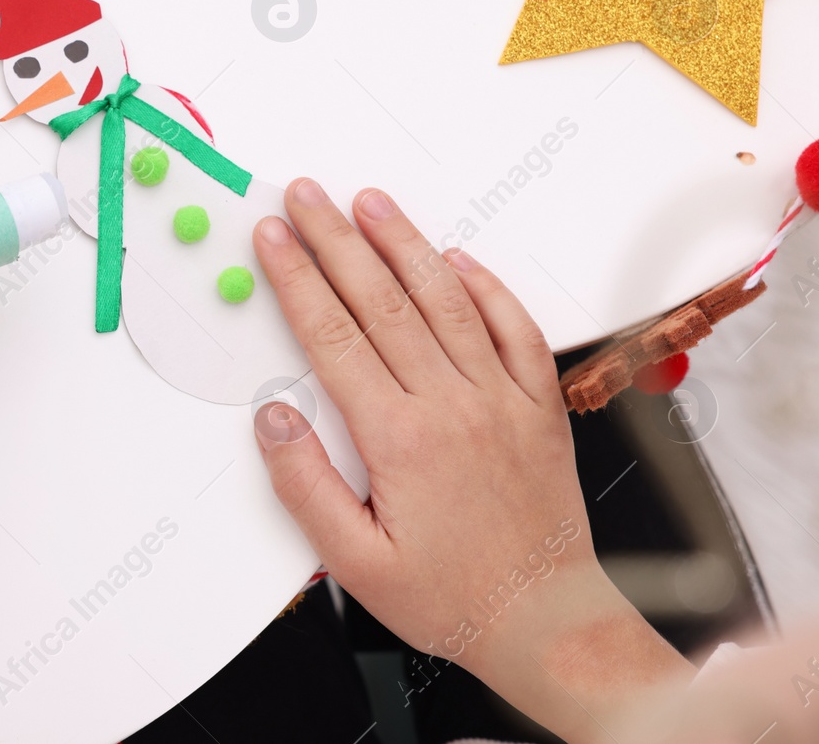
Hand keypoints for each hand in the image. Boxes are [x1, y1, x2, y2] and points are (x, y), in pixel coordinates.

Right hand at [251, 180, 691, 743]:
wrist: (546, 623)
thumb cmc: (450, 597)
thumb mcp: (354, 561)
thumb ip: (305, 485)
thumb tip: (272, 417)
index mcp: (399, 439)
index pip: (334, 336)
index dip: (298, 279)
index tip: (274, 238)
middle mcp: (451, 405)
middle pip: (381, 301)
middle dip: (336, 240)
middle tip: (307, 195)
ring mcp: (500, 400)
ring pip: (445, 301)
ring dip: (404, 244)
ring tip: (370, 202)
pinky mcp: (538, 408)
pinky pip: (514, 330)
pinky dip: (486, 287)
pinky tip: (458, 258)